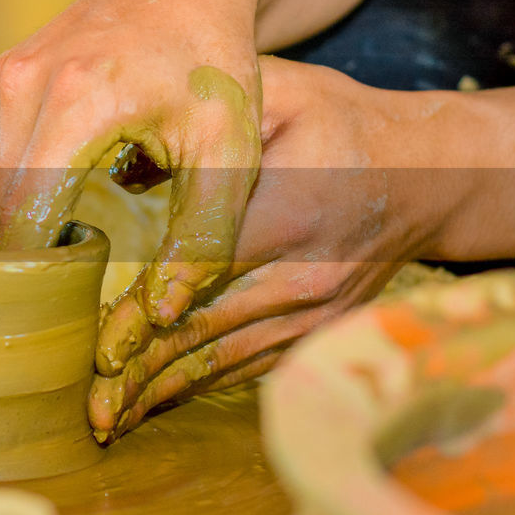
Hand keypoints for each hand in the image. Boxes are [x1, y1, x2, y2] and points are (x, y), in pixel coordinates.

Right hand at [0, 0, 263, 328]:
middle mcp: (17, 88)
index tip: (58, 315)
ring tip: (1, 284)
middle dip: (7, 270)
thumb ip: (204, 233)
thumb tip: (158, 316)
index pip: (28, 222)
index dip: (38, 278)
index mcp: (77, 103)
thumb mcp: (232, 146)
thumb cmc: (211, 60)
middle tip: (37, 312)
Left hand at [89, 57, 444, 439]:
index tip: (98, 349)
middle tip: (87, 407)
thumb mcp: (278, 94)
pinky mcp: (319, 332)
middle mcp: (304, 279)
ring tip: (106, 421)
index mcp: (287, 218)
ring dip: (163, 394)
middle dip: (141, 374)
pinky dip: (197, 388)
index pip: (200, 277)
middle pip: (206, 335)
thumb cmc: (336, 123)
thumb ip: (208, 126)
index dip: (146, 316)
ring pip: (224, 363)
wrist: (428, 171)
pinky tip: (154, 405)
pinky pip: (249, 367)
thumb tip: (123, 162)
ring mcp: (315, 314)